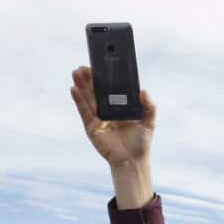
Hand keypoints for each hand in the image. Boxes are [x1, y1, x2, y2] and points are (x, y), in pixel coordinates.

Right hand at [70, 66, 156, 209]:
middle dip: (90, 78)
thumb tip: (144, 91)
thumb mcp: (149, 122)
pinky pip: (84, 110)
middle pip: (96, 90)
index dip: (105, 77)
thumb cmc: (141, 141)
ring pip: (88, 97)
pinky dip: (79, 100)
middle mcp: (107, 109)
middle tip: (85, 65)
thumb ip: (149, 106)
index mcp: (120, 106)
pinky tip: (74, 89)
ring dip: (82, 85)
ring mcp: (98, 117)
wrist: (132, 160)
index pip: (111, 88)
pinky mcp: (91, 126)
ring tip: (76, 72)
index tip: (100, 63)